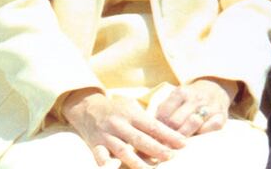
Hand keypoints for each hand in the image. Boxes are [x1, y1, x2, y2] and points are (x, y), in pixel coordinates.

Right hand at [62, 88, 186, 166]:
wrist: (87, 107)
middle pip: (140, 139)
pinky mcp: (94, 144)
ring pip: (123, 150)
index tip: (183, 143)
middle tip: (171, 156)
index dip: (168, 134)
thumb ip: (147, 121)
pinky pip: (99, 155)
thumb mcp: (133, 108)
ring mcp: (107, 135)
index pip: (153, 125)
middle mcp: (120, 124)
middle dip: (156, 148)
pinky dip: (105, 163)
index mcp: (132, 114)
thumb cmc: (117, 109)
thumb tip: (170, 133)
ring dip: (136, 161)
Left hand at [155, 77, 235, 136]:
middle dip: (169, 134)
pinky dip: (202, 134)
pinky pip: (210, 128)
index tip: (157, 135)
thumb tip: (151, 131)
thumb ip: (163, 111)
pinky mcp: (221, 116)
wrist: (215, 89)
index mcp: (181, 92)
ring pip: (193, 125)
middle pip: (176, 122)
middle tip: (166, 142)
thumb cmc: (189, 99)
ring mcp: (209, 106)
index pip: (164, 114)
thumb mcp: (175, 98)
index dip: (159, 128)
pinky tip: (198, 135)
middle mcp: (195, 97)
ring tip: (179, 141)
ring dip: (184, 136)